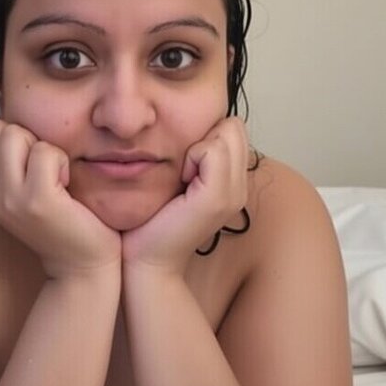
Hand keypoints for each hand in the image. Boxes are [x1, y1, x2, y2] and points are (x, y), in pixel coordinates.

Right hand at [0, 119, 122, 279]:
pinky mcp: (38, 200)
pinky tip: (68, 182)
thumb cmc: (63, 223)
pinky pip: (45, 151)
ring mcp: (11, 198)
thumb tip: (13, 123)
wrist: (82, 266)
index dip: (14, 138)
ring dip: (43, 147)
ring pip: (16, 134)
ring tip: (56, 175)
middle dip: (27, 138)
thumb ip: (14, 164)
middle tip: (47, 169)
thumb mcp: (26, 194)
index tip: (33, 164)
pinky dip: (61, 159)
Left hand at [121, 118, 249, 274]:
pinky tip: (180, 180)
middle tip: (182, 170)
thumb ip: (191, 157)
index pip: (233, 129)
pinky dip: (192, 155)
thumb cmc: (151, 221)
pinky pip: (212, 149)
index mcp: (232, 183)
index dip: (207, 135)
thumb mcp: (176, 181)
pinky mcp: (217, 198)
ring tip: (181, 176)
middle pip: (234, 126)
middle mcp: (240, 188)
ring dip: (197, 146)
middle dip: (206, 136)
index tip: (184, 165)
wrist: (145, 261)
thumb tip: (184, 124)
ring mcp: (233, 194)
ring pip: (226, 133)